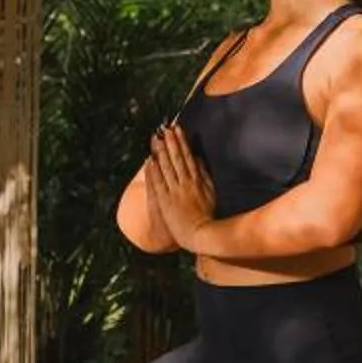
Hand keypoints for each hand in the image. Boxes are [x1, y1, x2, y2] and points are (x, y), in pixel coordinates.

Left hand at [144, 122, 214, 247]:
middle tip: (164, 128)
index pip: (188, 157)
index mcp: (198, 180)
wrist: (201, 234)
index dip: (182, 142)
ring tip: (156, 138)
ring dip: (161, 152)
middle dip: (170, 142)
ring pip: (167, 167)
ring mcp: (175, 191)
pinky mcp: (166, 201)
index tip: (178, 129)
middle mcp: (186, 183)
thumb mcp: (212, 192)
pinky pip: (159, 182)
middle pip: (176, 158)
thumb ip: (205, 175)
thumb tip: (198, 159)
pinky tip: (150, 160)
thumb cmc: (208, 216)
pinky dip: (154, 170)